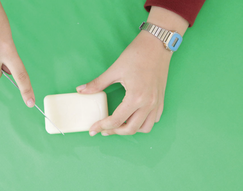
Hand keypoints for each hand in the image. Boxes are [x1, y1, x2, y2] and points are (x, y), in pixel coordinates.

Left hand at [76, 6, 188, 135]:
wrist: (157, 44)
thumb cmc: (137, 55)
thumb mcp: (114, 70)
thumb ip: (97, 83)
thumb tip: (81, 90)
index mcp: (135, 97)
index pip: (116, 120)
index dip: (102, 126)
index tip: (93, 129)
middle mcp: (148, 103)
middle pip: (130, 129)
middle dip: (115, 132)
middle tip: (103, 129)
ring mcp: (156, 102)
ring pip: (144, 128)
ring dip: (130, 130)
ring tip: (119, 125)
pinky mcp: (161, 99)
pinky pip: (154, 119)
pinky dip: (143, 123)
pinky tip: (134, 117)